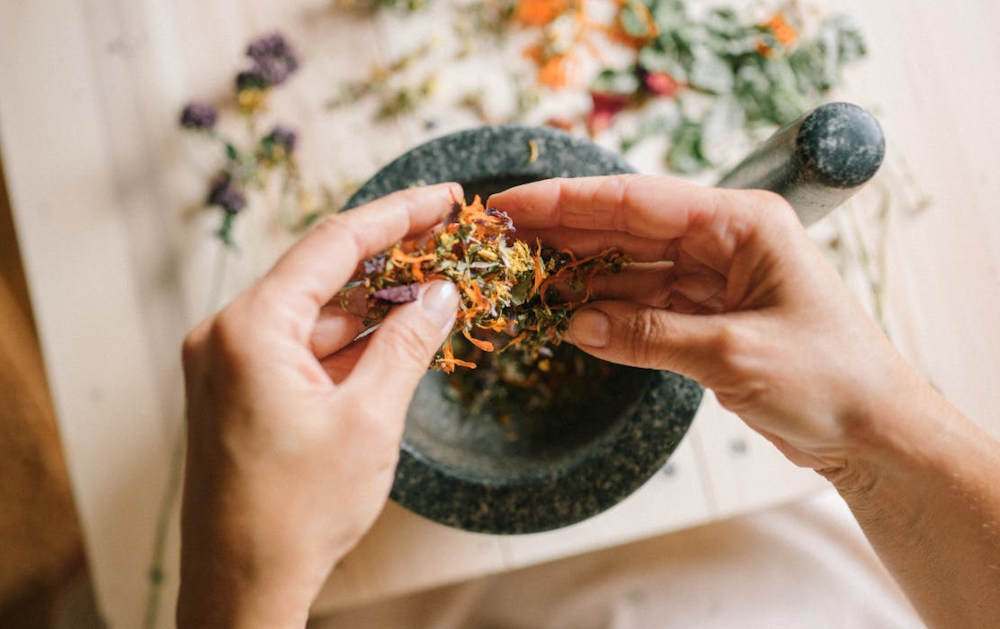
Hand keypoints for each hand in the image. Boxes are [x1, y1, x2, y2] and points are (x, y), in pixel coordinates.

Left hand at [178, 184, 460, 628]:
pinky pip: (302, 348)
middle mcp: (228, 335)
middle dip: (389, 258)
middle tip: (447, 239)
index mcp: (250, 328)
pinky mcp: (241, 391)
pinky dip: (349, 342)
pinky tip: (396, 336)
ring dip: (373, 305)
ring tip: (435, 289)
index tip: (443, 198)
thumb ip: (407, 344)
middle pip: (321, 274)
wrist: (243, 587)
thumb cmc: (297, 512)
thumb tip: (441, 295)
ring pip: (315, 314)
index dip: (397, 215)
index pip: (334, 245)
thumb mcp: (370, 419)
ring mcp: (231, 364)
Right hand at [490, 175, 920, 471]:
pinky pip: (644, 305)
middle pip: (627, 227)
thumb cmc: (829, 379)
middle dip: (565, 233)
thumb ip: (647, 335)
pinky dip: (608, 314)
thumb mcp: (731, 354)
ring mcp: (714, 279)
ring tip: (525, 280)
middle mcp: (725, 241)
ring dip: (581, 277)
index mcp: (743, 223)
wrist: (871, 432)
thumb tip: (574, 323)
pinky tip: (568, 316)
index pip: (638, 200)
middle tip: (503, 239)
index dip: (567, 201)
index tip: (512, 204)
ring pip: (631, 267)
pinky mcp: (707, 317)